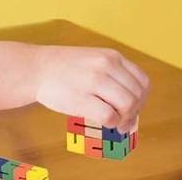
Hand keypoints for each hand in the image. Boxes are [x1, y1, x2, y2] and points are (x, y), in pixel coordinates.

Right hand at [34, 46, 148, 132]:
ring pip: (127, 105)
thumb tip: (134, 104)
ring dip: (125, 120)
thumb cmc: (67, 68)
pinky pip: (110, 116)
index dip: (142, 99)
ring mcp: (94, 80)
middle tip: (125, 121)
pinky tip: (107, 125)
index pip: (142, 81)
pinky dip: (112, 124)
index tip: (134, 108)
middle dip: (135, 113)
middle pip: (137, 95)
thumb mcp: (96, 60)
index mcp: (112, 56)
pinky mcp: (82, 98)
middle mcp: (106, 65)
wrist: (39, 68)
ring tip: (117, 124)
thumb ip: (115, 75)